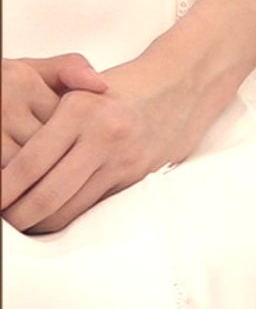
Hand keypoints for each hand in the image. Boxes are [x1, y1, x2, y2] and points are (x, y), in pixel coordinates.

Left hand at [1, 47, 229, 233]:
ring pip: (70, 210)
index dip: (3, 190)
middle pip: (47, 197)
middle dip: (17, 216)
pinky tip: (55, 215)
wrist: (184, 85)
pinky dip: (70, 215)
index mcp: (80, 111)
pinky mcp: (137, 177)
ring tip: (23, 222)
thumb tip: (10, 166)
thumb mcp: (79, 89)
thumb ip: (47, 123)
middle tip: (3, 219)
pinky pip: (94, 207)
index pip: (28, 165)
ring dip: (41, 223)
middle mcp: (102, 137)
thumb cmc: (124, 87)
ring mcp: (123, 160)